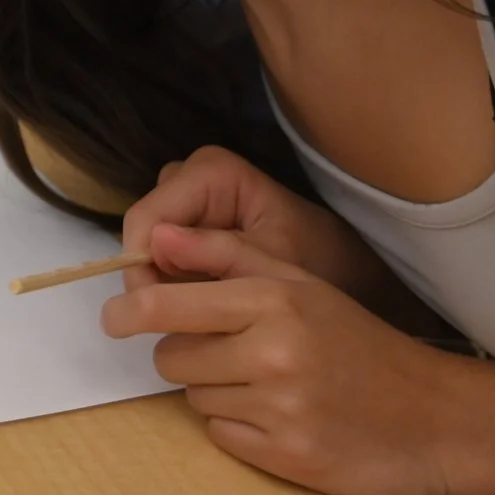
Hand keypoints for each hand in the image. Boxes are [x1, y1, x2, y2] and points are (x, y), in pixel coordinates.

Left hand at [101, 225, 494, 494]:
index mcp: (273, 301)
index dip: (130, 312)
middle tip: (233, 351)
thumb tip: (155, 237)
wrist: (434, 417)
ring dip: (216, 390)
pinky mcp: (284, 456)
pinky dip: (238, 427)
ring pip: (194, 396)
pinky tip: (278, 416)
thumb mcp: (300, 282)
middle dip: (189, 353)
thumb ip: (224, 254)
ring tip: (268, 383)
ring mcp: (279, 408)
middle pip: (171, 357)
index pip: (167, 305)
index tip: (113, 318)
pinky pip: (220, 435)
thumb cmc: (357, 340)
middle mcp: (272, 353)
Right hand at [120, 146, 394, 304]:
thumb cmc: (322, 263)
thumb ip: (217, 255)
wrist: (353, 273)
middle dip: (155, 277)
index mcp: (211, 172)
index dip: (141, 268)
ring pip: (150, 246)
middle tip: (185, 322)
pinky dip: (179, 285)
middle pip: (144, 230)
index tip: (159, 318)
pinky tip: (206, 307)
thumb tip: (155, 247)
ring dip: (167, 283)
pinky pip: (164, 256)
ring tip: (203, 316)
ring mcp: (191, 201)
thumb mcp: (272, 265)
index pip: (147, 218)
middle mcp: (192, 177)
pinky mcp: (194, 225)